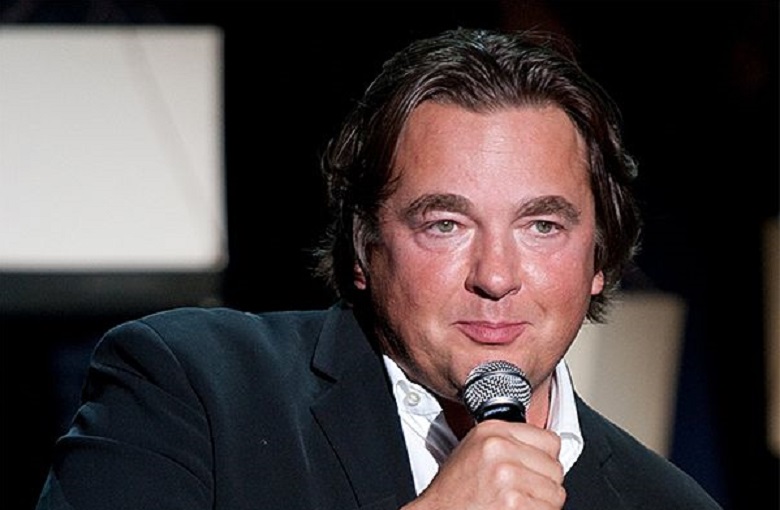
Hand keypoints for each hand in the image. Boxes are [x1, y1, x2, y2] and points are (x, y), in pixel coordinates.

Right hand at [404, 419, 565, 508]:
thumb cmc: (454, 492)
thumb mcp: (475, 451)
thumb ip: (509, 443)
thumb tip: (543, 450)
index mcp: (492, 431)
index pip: (549, 440)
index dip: (544, 459)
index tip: (535, 469)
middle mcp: (499, 448)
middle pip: (555, 467)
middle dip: (543, 484)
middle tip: (521, 492)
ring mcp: (508, 475)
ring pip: (555, 492)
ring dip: (541, 503)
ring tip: (516, 503)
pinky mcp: (515, 502)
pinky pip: (548, 509)